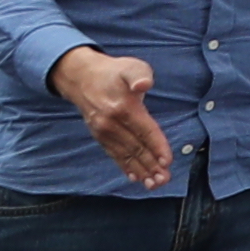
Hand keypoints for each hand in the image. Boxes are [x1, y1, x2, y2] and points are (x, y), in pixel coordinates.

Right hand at [51, 47, 172, 186]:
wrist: (81, 77)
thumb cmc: (114, 71)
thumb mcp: (130, 66)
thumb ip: (140, 75)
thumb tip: (144, 85)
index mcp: (124, 107)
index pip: (145, 131)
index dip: (157, 146)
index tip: (167, 161)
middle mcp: (112, 123)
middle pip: (136, 147)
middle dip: (151, 165)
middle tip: (164, 180)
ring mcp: (104, 131)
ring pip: (125, 154)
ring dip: (140, 170)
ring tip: (153, 184)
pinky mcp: (99, 136)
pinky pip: (114, 154)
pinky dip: (125, 166)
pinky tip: (135, 177)